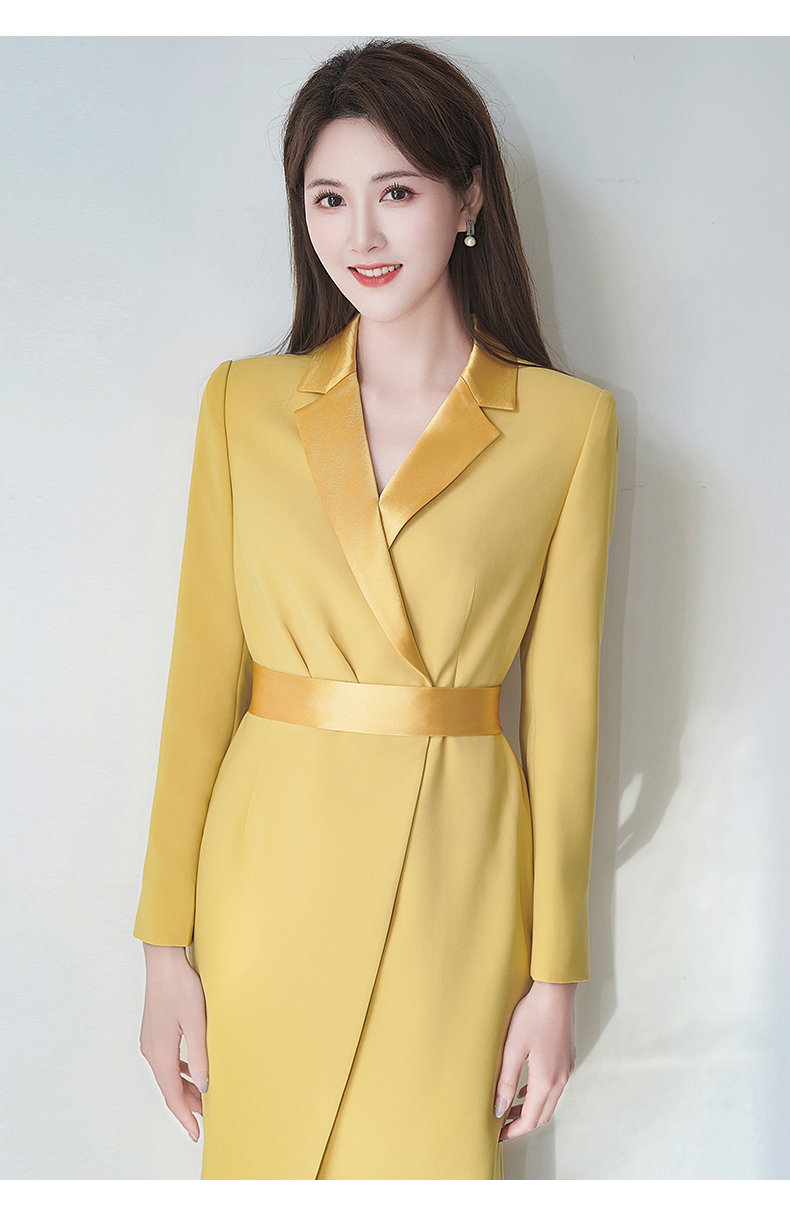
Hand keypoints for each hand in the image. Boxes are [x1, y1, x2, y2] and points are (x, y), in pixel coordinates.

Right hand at [139, 943, 208, 1141]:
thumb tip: (203, 1086)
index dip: (185, 1116)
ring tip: (202, 1097)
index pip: (172, 1095)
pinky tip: (191, 1069)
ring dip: (183, 1087)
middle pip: (169, 1087)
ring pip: (167, 1074)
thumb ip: (199, 1056)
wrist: (163, 962)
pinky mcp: (154, 1031)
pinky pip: (166, 1060)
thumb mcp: (196, 1023)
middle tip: (205, 1117)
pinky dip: (179, 1071)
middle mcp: (150, 1050)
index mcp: (160, 1053)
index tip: (196, 1133)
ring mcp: (150, 1040)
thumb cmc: (180, 987)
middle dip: (186, 1104)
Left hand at [494, 979, 576, 1139]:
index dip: (514, 1130)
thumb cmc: (533, 1015)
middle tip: (503, 1125)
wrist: (556, 992)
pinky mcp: (567, 1059)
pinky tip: (526, 1088)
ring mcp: (566, 1069)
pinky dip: (540, 1094)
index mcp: (547, 1080)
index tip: (499, 1134)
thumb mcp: (513, 1049)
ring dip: (531, 1109)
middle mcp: (561, 1079)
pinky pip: (554, 1086)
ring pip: (550, 1101)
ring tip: (510, 1108)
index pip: (531, 1119)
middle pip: (543, 1114)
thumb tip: (498, 1109)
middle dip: (523, 1124)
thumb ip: (507, 1082)